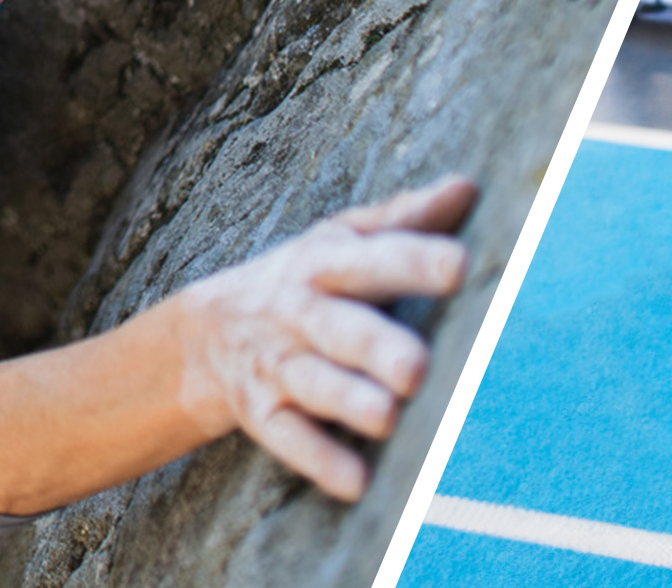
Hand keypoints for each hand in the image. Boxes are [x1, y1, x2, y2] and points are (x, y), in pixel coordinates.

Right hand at [172, 175, 474, 500]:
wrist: (204, 332)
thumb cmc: (304, 280)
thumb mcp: (342, 239)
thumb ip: (404, 220)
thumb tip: (467, 188)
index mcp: (326, 263)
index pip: (373, 259)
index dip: (414, 260)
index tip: (459, 265)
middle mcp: (299, 312)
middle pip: (340, 327)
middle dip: (376, 346)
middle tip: (417, 367)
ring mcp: (277, 364)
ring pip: (313, 384)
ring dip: (348, 401)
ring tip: (387, 418)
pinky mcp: (261, 412)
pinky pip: (287, 438)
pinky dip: (319, 460)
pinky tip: (355, 483)